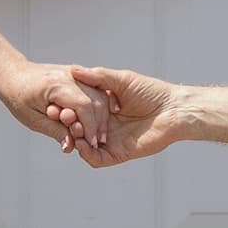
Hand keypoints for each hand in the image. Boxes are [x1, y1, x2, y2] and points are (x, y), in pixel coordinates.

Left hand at [0, 64, 111, 154]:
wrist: (14, 75)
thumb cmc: (18, 96)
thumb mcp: (33, 119)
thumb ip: (55, 131)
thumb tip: (71, 146)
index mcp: (57, 85)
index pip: (84, 106)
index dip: (90, 127)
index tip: (91, 144)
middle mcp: (70, 75)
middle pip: (97, 100)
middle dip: (99, 124)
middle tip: (97, 143)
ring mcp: (76, 74)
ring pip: (100, 95)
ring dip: (101, 116)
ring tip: (96, 136)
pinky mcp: (78, 76)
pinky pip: (95, 91)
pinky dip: (98, 107)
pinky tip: (95, 122)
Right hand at [49, 67, 178, 165]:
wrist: (174, 110)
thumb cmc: (151, 92)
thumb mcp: (121, 80)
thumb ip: (97, 77)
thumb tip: (73, 69)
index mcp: (103, 108)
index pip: (77, 111)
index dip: (65, 108)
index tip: (53, 103)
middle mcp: (104, 125)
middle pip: (78, 128)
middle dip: (66, 124)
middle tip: (58, 117)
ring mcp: (110, 140)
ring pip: (84, 145)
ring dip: (74, 139)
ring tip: (70, 129)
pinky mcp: (118, 153)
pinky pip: (97, 158)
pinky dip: (86, 153)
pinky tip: (81, 144)